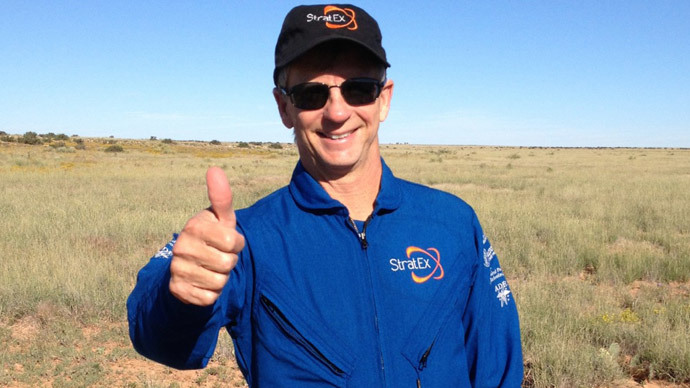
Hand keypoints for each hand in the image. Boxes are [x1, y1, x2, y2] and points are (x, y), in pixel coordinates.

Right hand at [169, 167, 244, 305]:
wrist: (190, 265)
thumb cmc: (213, 237)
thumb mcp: (221, 218)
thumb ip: (221, 197)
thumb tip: (214, 169)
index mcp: (194, 226)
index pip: (232, 242)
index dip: (236, 244)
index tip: (227, 241)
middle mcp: (181, 246)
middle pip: (227, 264)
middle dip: (229, 262)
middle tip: (219, 256)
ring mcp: (177, 269)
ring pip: (219, 282)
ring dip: (221, 278)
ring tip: (211, 268)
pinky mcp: (178, 290)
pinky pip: (209, 298)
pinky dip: (212, 293)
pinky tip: (203, 282)